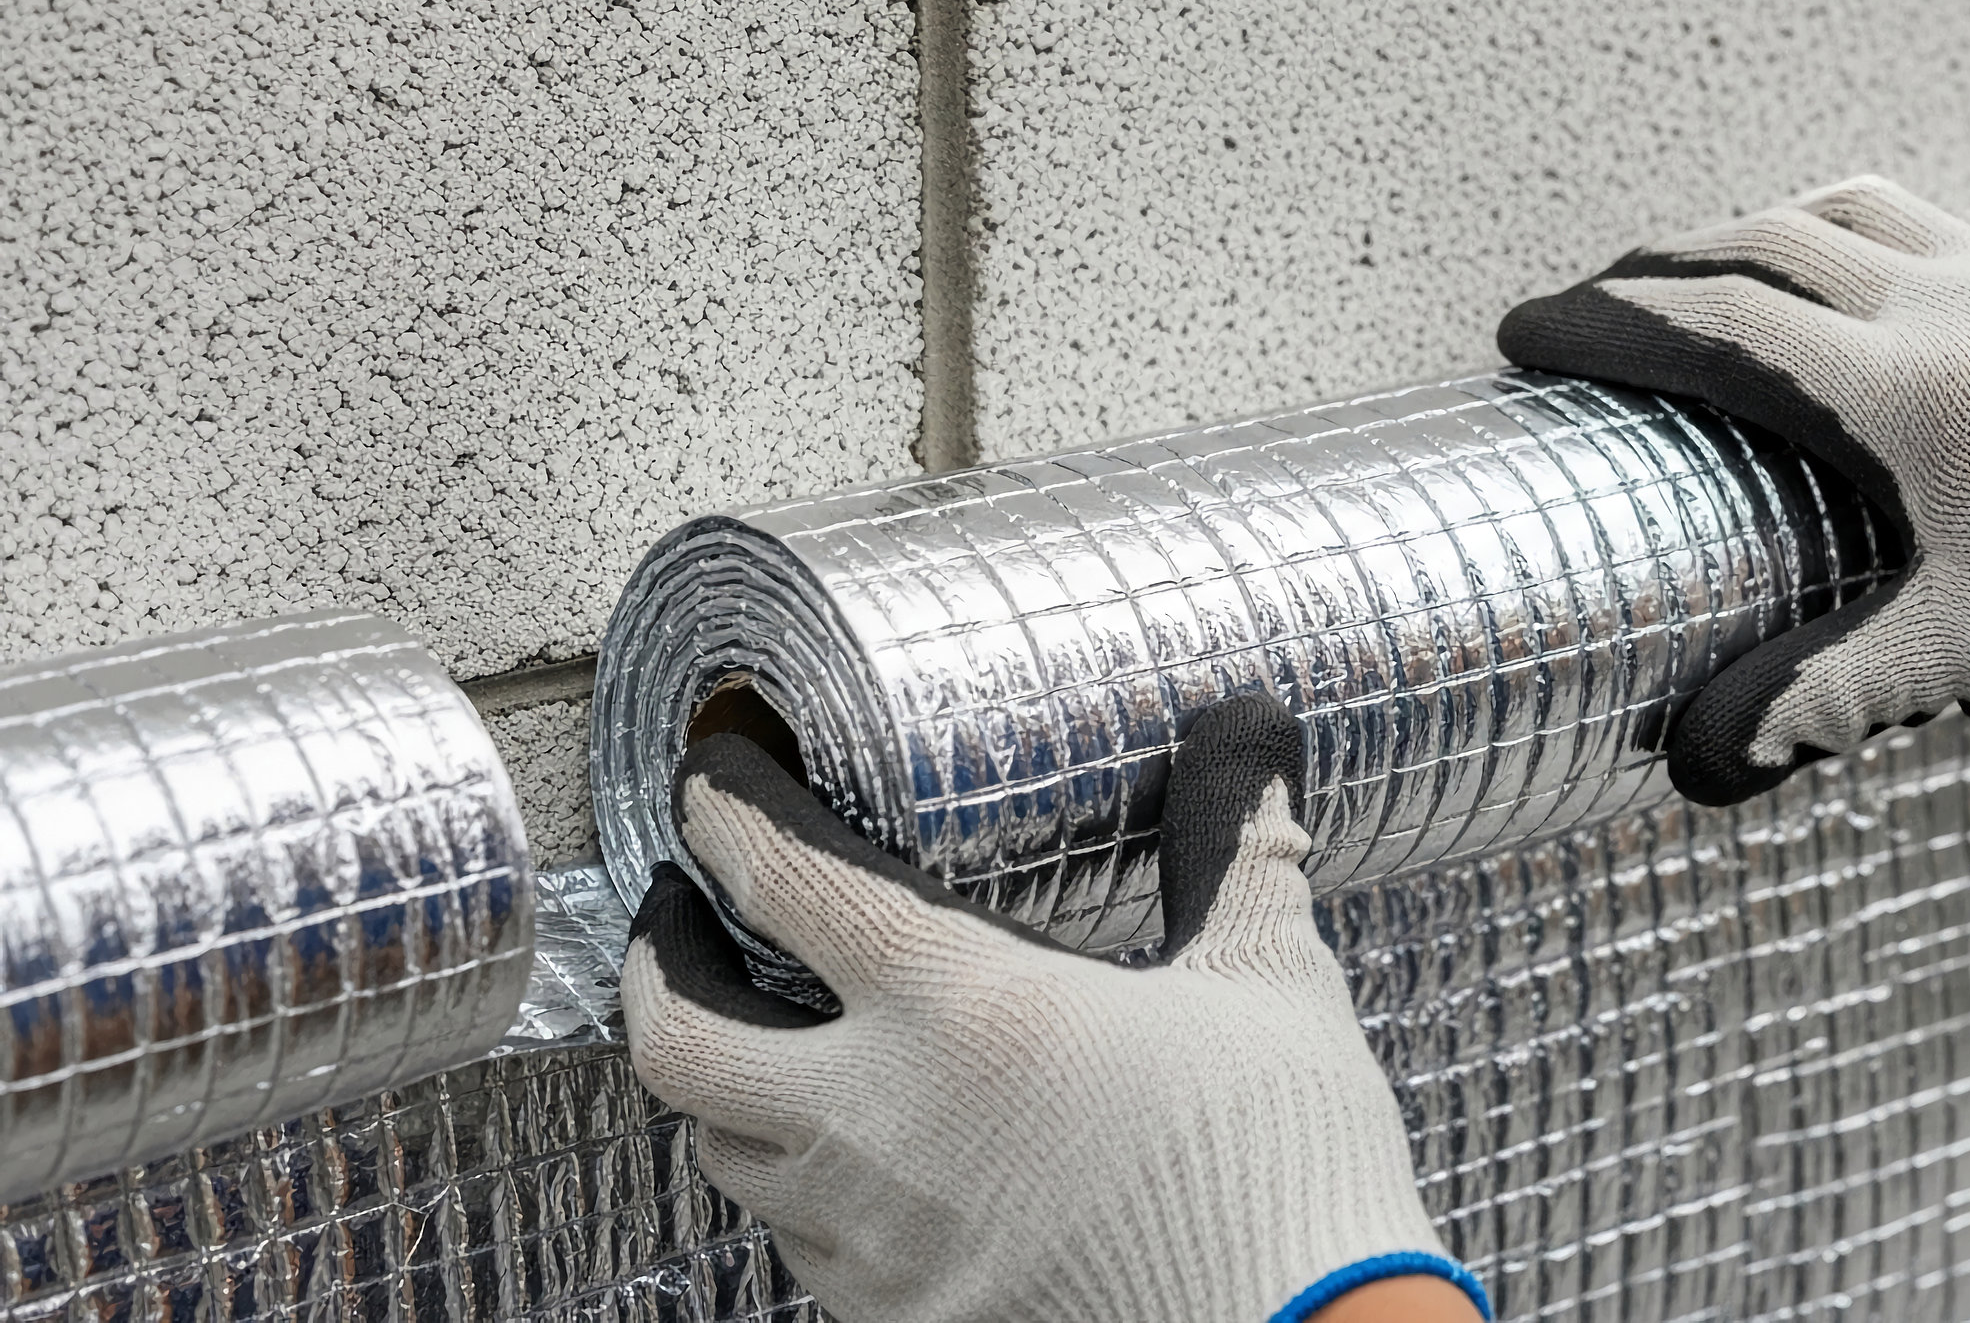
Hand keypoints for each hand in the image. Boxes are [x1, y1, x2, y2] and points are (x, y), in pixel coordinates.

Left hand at [621, 694, 1488, 1322]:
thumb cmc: (1275, 1166)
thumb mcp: (1267, 982)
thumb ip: (1234, 852)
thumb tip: (1250, 745)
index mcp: (962, 1006)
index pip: (783, 884)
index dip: (724, 818)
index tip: (710, 789)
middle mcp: (882, 1120)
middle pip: (676, 1041)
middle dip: (653, 968)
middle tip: (675, 922)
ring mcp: (876, 1237)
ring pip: (723, 1154)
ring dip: (724, 1089)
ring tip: (763, 1043)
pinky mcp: (899, 1320)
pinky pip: (800, 1246)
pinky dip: (799, 1188)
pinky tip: (859, 1163)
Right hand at [1499, 174, 1969, 805]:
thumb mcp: (1962, 654)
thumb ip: (1825, 696)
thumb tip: (1710, 764)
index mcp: (1902, 387)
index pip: (1717, 322)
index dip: (1612, 318)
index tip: (1540, 326)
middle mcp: (1951, 302)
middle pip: (1772, 235)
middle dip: (1673, 255)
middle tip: (1615, 290)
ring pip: (1864, 202)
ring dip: (1777, 220)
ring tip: (1729, 254)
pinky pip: (1957, 215)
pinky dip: (1887, 225)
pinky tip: (1888, 264)